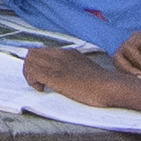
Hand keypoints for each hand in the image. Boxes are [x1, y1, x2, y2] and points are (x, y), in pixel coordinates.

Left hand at [24, 46, 140, 118]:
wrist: (110, 87)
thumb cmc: (102, 85)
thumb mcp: (86, 71)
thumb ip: (74, 70)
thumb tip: (67, 77)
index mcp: (69, 53)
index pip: (43, 51)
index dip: (39, 64)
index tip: (44, 77)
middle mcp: (61, 55)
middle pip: (32, 53)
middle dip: (30, 68)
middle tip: (39, 82)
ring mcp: (57, 64)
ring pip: (29, 61)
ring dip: (30, 75)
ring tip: (40, 86)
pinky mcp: (55, 76)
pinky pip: (33, 72)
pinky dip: (32, 81)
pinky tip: (42, 89)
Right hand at [113, 33, 140, 85]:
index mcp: (139, 39)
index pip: (129, 47)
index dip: (136, 59)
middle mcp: (129, 51)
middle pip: (118, 59)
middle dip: (130, 70)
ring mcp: (126, 64)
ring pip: (118, 72)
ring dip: (130, 79)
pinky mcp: (127, 77)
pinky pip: (123, 82)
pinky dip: (131, 86)